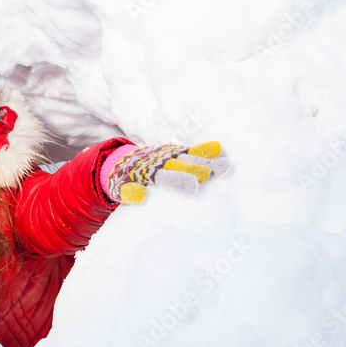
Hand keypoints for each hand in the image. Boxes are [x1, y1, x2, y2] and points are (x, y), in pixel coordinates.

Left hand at [107, 141, 229, 203]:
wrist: (121, 161)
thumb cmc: (124, 181)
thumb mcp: (120, 190)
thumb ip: (129, 193)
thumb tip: (140, 197)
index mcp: (147, 174)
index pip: (166, 178)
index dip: (179, 181)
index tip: (193, 187)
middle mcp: (161, 163)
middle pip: (181, 166)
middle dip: (195, 169)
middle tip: (212, 173)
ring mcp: (170, 156)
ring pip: (190, 157)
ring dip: (207, 161)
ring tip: (225, 166)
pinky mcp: (176, 152)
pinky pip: (190, 150)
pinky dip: (203, 149)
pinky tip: (219, 149)